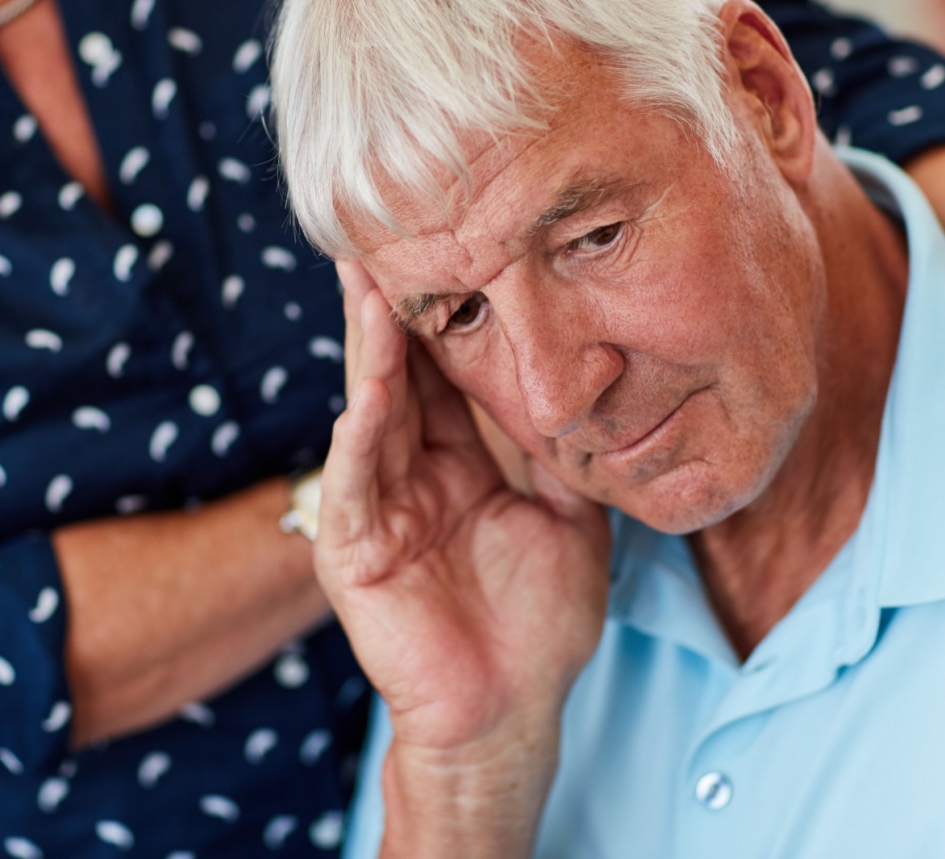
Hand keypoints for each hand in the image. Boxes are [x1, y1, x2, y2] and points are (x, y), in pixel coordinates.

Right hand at [317, 261, 610, 850]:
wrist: (510, 712)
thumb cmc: (539, 622)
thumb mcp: (570, 517)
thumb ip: (564, 449)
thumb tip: (591, 376)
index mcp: (458, 459)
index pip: (448, 370)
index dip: (450, 311)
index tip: (457, 242)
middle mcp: (410, 471)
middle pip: (401, 373)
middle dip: (393, 306)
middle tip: (387, 232)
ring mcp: (377, 508)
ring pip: (372, 413)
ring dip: (371, 352)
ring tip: (369, 286)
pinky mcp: (353, 552)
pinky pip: (356, 485)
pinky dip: (361, 438)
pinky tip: (369, 394)